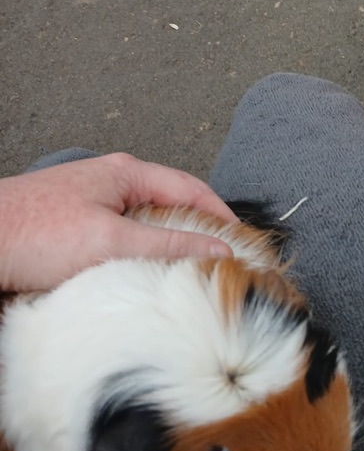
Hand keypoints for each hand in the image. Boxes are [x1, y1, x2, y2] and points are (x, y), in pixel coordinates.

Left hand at [0, 153, 238, 292]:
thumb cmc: (33, 234)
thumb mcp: (111, 240)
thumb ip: (168, 242)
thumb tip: (219, 249)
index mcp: (127, 172)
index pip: (191, 188)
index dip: (220, 214)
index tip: (243, 242)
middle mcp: (112, 181)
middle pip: (170, 205)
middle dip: (196, 231)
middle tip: (219, 262)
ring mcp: (92, 202)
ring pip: (144, 224)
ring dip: (165, 246)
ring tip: (184, 274)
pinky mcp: (74, 227)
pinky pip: (120, 238)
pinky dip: (137, 255)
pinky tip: (140, 277)